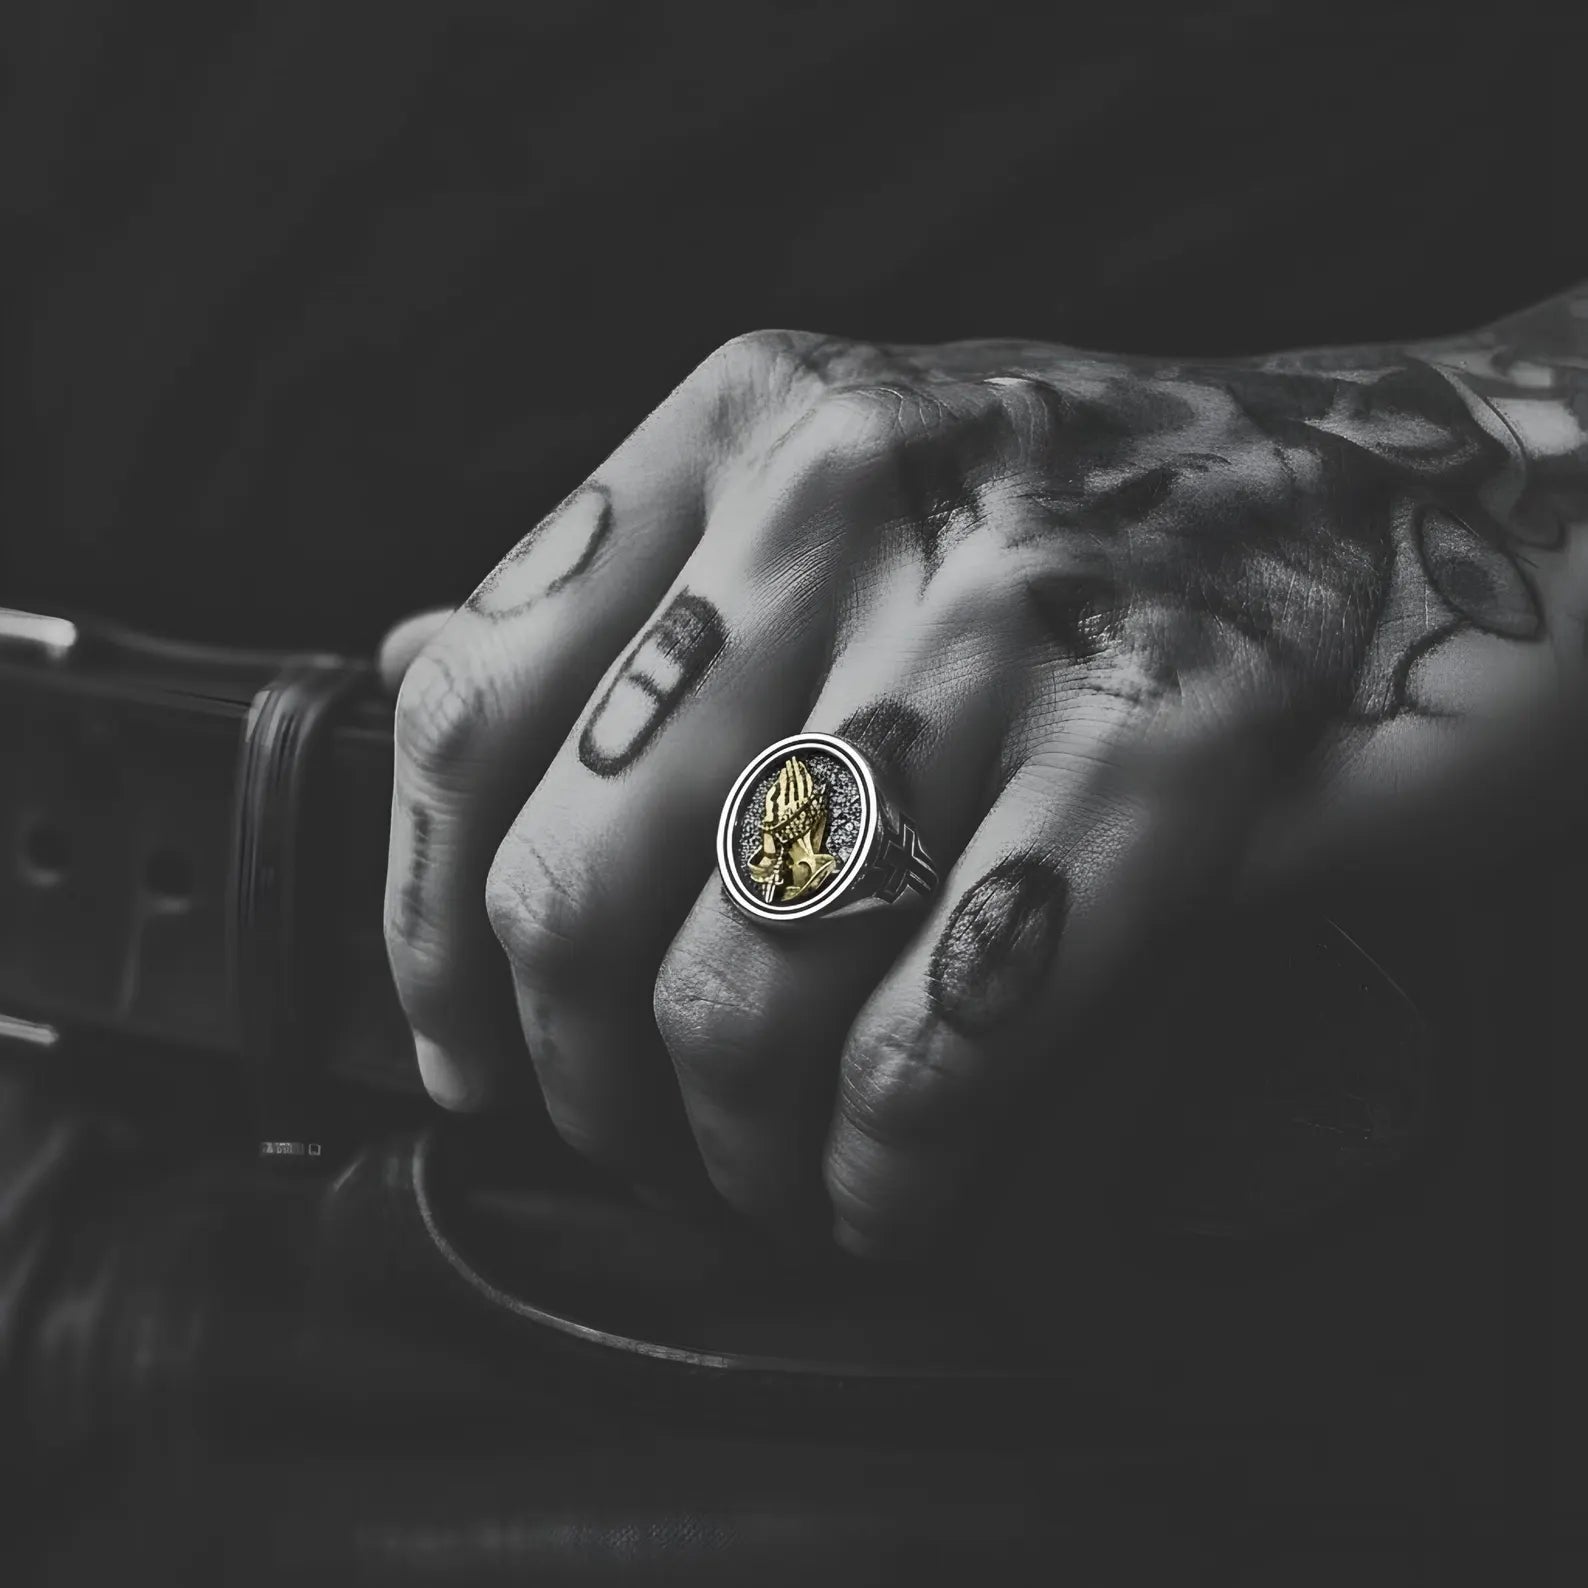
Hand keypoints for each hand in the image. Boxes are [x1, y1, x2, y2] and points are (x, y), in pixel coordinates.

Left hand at [382, 303, 1587, 1256]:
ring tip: (771, 1181)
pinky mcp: (1167, 753)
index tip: (470, 1049)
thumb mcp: (845, 480)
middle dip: (586, 1081)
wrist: (1403, 490)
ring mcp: (1015, 621)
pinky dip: (890, 1164)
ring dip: (737, 1148)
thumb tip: (422, 660)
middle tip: (639, 1141)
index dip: (428, 925)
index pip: (469, 705)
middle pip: (582, 877)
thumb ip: (633, 584)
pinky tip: (890, 1191)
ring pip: (748, 983)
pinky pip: (942, 1037)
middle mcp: (855, 499)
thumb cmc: (1092, 518)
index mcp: (747, 430)